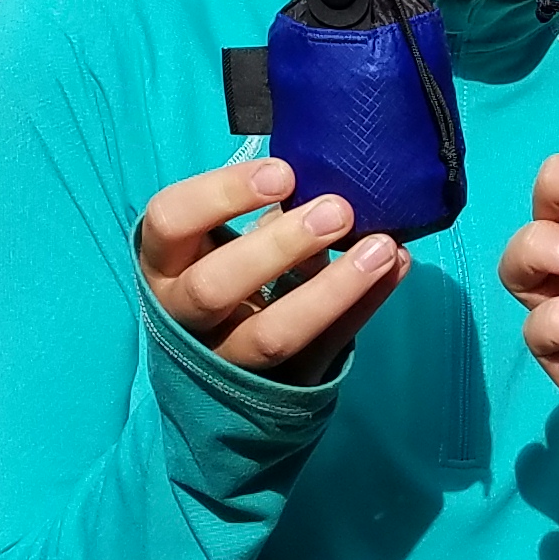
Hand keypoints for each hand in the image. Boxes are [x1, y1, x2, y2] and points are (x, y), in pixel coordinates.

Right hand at [139, 155, 404, 381]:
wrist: (220, 361)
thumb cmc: (225, 267)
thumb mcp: (222, 238)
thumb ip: (263, 210)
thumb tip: (322, 180)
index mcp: (164, 262)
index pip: (171, 221)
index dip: (222, 194)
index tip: (283, 174)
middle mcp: (183, 314)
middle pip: (215, 286)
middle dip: (280, 246)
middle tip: (338, 210)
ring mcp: (226, 358)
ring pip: (271, 335)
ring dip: (332, 288)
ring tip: (381, 247)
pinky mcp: (277, 385)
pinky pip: (324, 349)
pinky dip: (364, 305)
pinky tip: (395, 267)